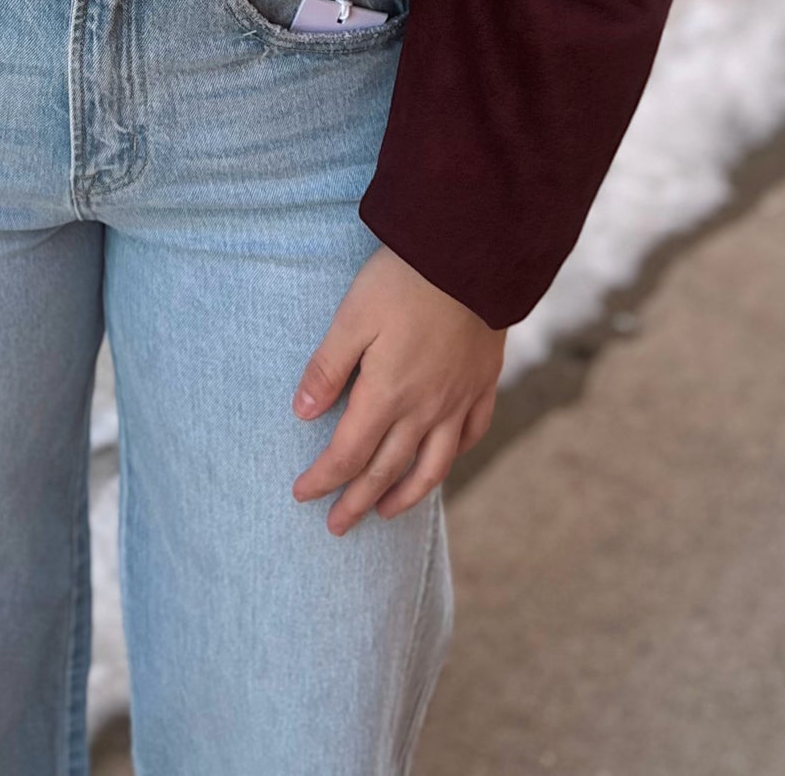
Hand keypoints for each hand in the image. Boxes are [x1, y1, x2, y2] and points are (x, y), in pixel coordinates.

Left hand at [291, 245, 505, 533]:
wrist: (472, 255)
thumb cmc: (404, 280)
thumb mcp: (352, 316)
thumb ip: (327, 367)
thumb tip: (302, 414)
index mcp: (387, 394)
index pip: (349, 453)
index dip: (323, 479)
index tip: (302, 494)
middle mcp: (425, 408)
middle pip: (386, 470)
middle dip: (357, 502)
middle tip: (336, 527)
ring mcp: (458, 399)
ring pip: (433, 465)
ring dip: (406, 495)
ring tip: (386, 513)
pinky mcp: (482, 383)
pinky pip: (470, 435)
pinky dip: (452, 457)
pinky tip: (442, 463)